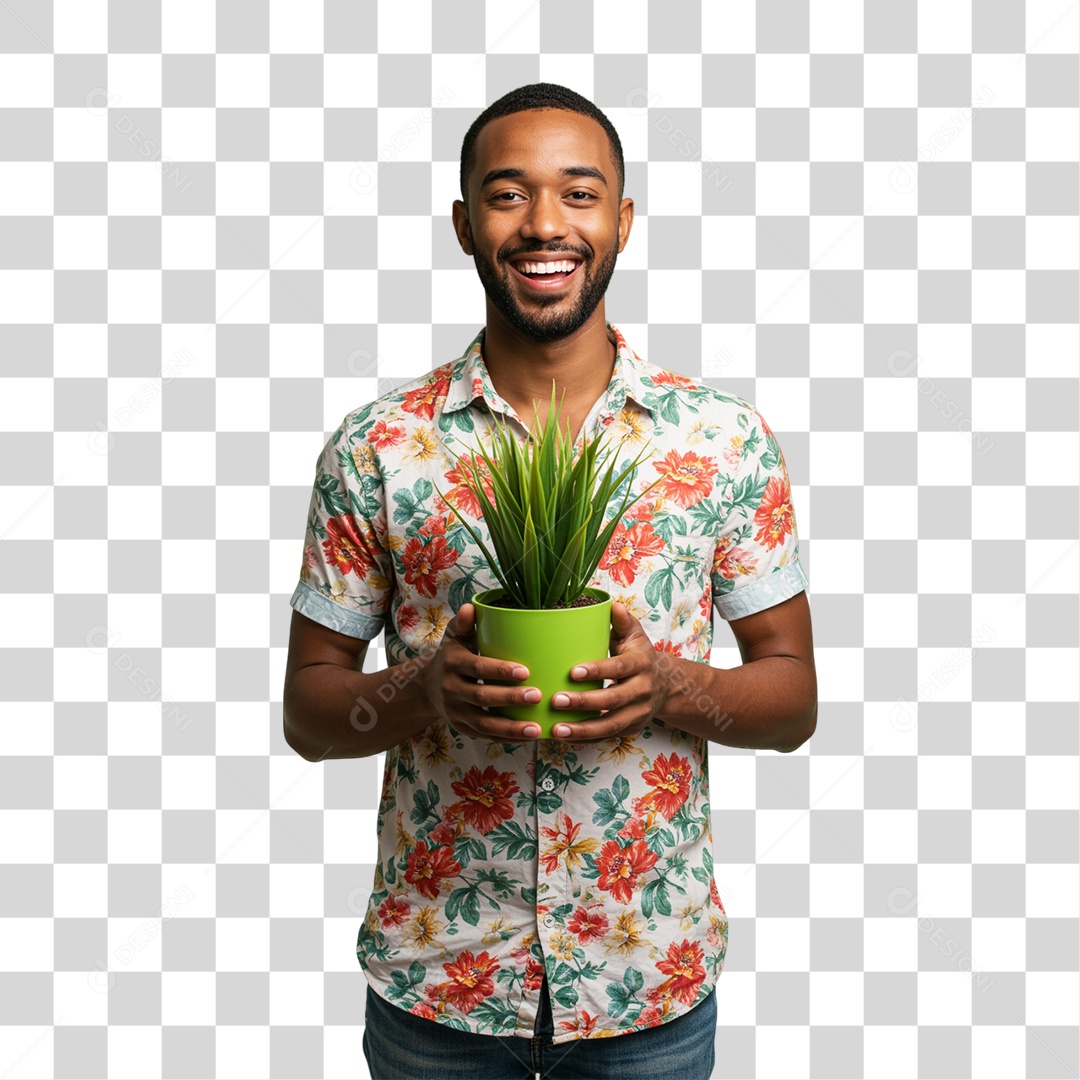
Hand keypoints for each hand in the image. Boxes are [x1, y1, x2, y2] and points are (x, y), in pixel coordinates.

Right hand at [418, 603, 545, 740]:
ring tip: (536, 729)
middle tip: (538, 696)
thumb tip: (471, 607)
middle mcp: (452, 689)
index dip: (500, 671)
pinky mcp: (462, 729)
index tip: (525, 671)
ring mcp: (456, 712)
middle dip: (511, 699)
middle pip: (483, 697)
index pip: (478, 668)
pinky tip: (528, 737)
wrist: (427, 688)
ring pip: (484, 724)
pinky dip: (507, 738)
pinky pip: (486, 737)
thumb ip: (465, 623)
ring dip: (511, 727)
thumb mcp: (454, 637)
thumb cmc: (451, 656)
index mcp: (453, 663)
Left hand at [548, 602, 669, 741]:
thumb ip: (622, 622)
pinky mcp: (631, 729)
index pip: (618, 668)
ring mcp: (638, 713)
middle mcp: (643, 691)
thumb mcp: (635, 636)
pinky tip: (565, 738)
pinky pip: (607, 738)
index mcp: (641, 664)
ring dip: (582, 729)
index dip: (597, 671)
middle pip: (613, 701)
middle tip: (556, 700)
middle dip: (584, 703)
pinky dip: (586, 740)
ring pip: (610, 726)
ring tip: (556, 729)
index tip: (572, 672)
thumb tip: (612, 605)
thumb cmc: (639, 656)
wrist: (666, 685)